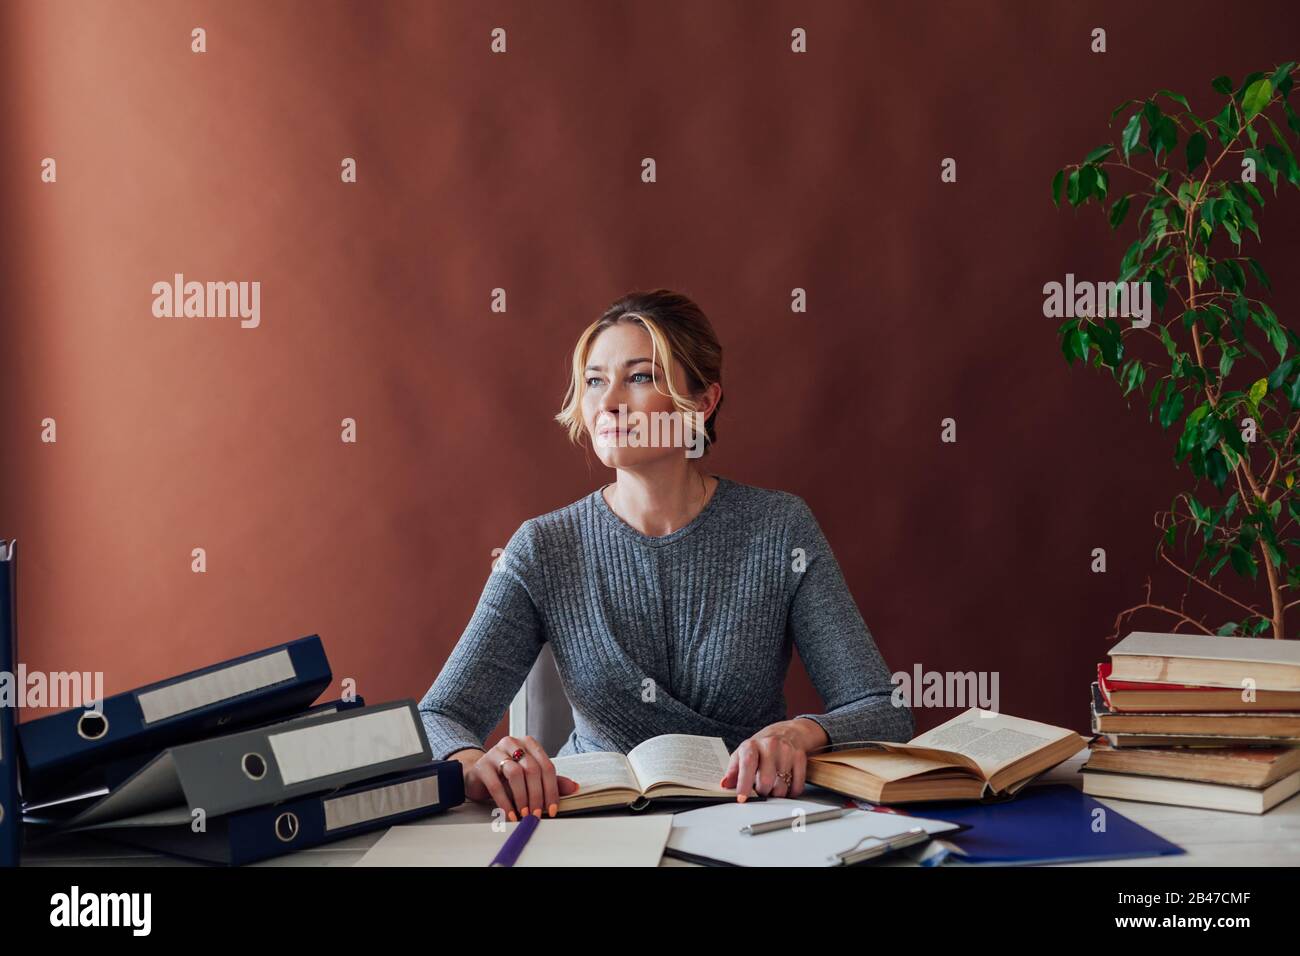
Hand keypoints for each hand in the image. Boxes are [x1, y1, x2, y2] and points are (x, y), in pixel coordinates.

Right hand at [456, 735, 580, 819]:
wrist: (477, 774)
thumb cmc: (506, 775)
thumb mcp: (530, 777)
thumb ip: (551, 781)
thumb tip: (573, 787)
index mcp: (529, 744)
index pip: (547, 766)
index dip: (552, 789)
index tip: (552, 809)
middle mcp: (513, 744)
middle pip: (532, 769)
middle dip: (537, 795)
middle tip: (537, 814)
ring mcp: (496, 752)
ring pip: (515, 774)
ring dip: (522, 797)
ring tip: (524, 814)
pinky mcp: (482, 765)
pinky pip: (496, 785)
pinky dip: (505, 802)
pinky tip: (510, 814)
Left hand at [718, 718, 828, 801]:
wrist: (787, 732)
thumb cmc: (761, 746)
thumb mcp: (743, 754)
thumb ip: (733, 771)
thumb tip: (724, 785)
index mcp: (751, 745)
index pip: (747, 765)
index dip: (744, 783)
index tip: (742, 798)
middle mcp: (769, 745)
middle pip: (766, 780)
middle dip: (762, 791)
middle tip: (761, 789)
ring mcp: (786, 751)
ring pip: (782, 786)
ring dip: (777, 793)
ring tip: (773, 784)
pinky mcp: (800, 757)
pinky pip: (797, 785)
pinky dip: (791, 791)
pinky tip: (786, 783)